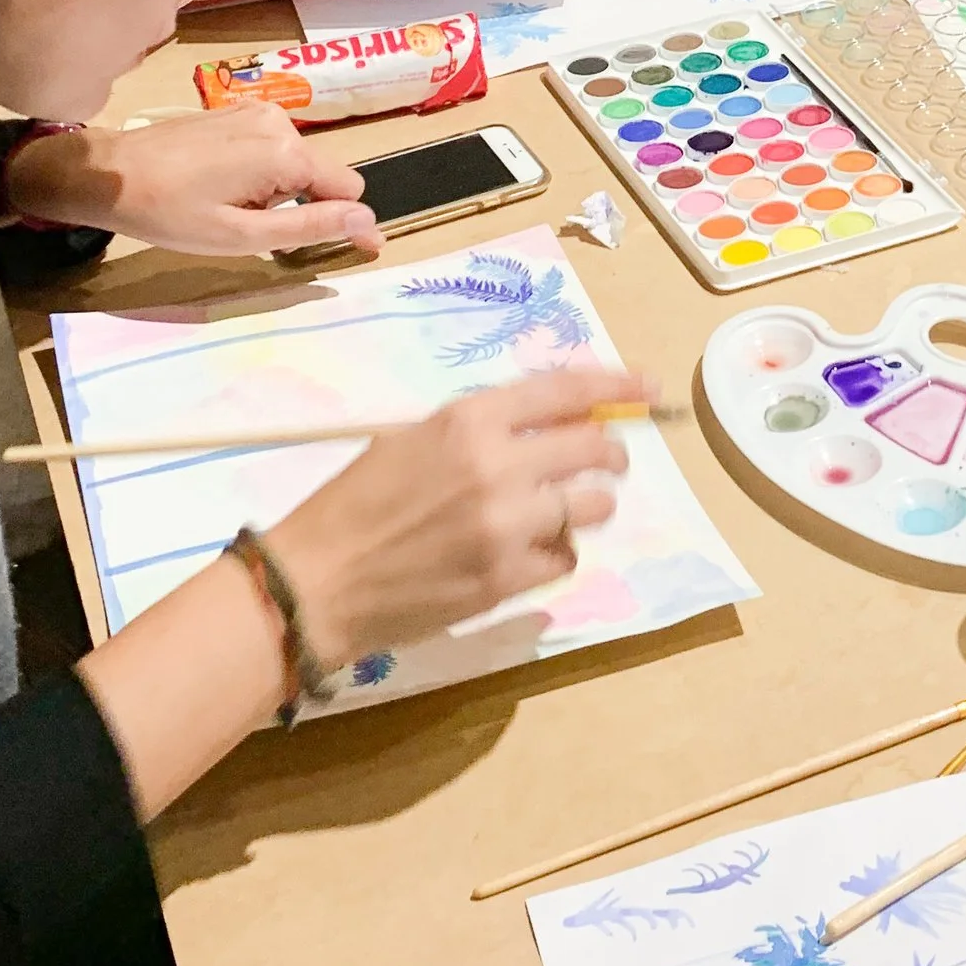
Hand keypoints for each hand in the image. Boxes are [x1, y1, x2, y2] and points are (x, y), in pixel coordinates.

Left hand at [7, 110, 384, 261]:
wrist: (111, 174)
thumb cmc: (170, 213)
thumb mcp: (240, 235)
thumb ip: (308, 226)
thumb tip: (367, 221)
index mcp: (285, 152)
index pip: (349, 187)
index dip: (350, 221)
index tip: (355, 251)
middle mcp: (280, 122)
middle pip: (324, 174)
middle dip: (304, 205)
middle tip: (253, 228)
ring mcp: (258, 111)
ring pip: (298, 161)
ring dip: (280, 190)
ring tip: (230, 206)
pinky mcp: (238, 110)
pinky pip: (274, 146)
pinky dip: (263, 171)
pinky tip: (223, 185)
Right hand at [267, 364, 641, 664]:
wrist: (317, 581)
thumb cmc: (354, 504)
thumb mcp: (412, 440)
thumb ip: (479, 431)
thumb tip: (545, 426)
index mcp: (468, 419)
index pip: (564, 390)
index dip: (616, 383)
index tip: (649, 387)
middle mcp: (497, 465)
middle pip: (594, 448)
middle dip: (610, 455)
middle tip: (605, 465)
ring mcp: (507, 525)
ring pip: (592, 506)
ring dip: (585, 508)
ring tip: (557, 514)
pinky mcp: (508, 579)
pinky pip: (565, 559)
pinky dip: (553, 556)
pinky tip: (523, 555)